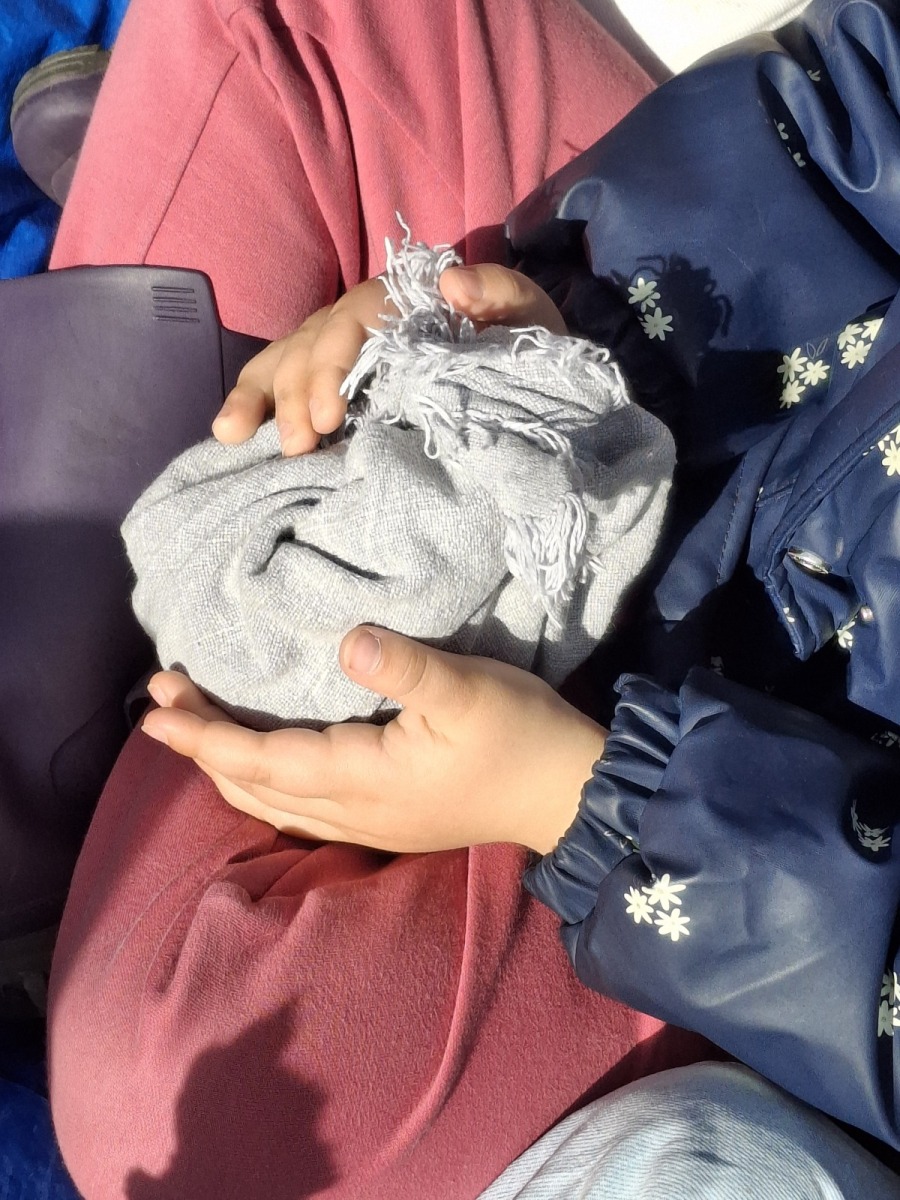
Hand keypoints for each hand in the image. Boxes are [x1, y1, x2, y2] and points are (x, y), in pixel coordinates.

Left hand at [140, 626, 604, 854]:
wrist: (570, 797)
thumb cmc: (522, 738)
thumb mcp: (471, 691)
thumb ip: (408, 668)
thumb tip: (348, 641)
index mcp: (364, 778)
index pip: (262, 760)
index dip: (204, 736)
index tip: (155, 710)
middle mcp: (355, 811)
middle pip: (256, 785)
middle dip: (202, 748)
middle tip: (160, 706)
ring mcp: (370, 824)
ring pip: (275, 803)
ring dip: (228, 767)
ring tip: (195, 732)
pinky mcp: (388, 822)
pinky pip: (301, 810)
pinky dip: (263, 784)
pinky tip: (262, 768)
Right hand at [212, 265, 567, 456]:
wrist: (530, 377)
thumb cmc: (524, 345)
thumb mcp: (529, 316)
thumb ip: (501, 294)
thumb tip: (452, 283)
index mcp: (402, 301)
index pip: (353, 320)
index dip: (334, 365)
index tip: (331, 417)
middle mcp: (363, 319)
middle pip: (312, 344)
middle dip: (296, 394)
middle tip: (300, 447)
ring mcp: (344, 350)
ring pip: (287, 359)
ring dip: (261, 398)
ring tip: (234, 437)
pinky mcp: (337, 381)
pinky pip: (285, 381)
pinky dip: (255, 403)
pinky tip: (229, 434)